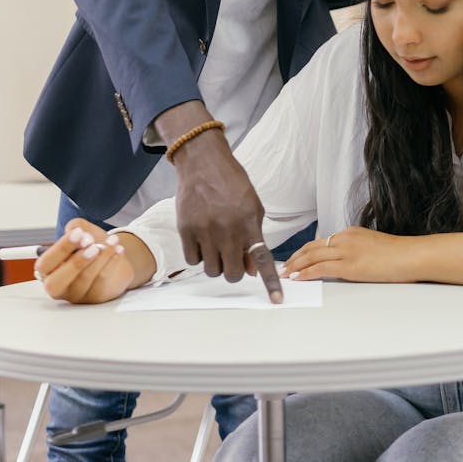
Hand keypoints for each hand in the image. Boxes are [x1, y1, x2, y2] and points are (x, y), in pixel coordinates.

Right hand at [35, 218, 146, 303]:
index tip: (78, 233)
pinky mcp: (95, 297)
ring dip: (101, 256)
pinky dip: (112, 262)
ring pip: (85, 279)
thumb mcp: (83, 231)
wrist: (114, 259)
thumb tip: (74, 230)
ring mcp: (77, 295)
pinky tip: (118, 250)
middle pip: (56, 282)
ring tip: (113, 241)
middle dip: (75, 262)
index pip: (45, 264)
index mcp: (49, 270)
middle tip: (92, 246)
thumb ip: (75, 227)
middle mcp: (59, 286)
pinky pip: (102, 281)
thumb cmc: (93, 246)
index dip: (61, 248)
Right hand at [169, 125, 282, 303]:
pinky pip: (192, 259)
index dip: (270, 282)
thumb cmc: (231, 183)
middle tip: (232, 258)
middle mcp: (227, 229)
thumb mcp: (253, 205)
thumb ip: (254, 237)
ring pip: (211, 270)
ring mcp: (205, 230)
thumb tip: (253, 270)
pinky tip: (202, 237)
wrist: (203, 162)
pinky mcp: (185, 230)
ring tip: (216, 244)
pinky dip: (198, 254)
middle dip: (234, 271)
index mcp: (249, 222)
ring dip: (215, 263)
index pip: (262, 259)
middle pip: (232, 274)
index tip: (277, 299)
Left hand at [281, 226, 414, 283]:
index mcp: (351, 233)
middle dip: (295, 257)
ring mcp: (346, 250)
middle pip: (312, 247)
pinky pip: (321, 268)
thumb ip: (358, 251)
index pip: (322, 241)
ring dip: (296, 265)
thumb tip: (349, 263)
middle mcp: (345, 238)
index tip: (296, 258)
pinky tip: (297, 277)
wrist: (410, 255)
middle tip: (283, 266)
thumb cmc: (398, 255)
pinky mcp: (349, 265)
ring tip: (285, 273)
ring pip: (312, 256)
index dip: (306, 251)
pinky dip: (306, 272)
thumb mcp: (374, 247)